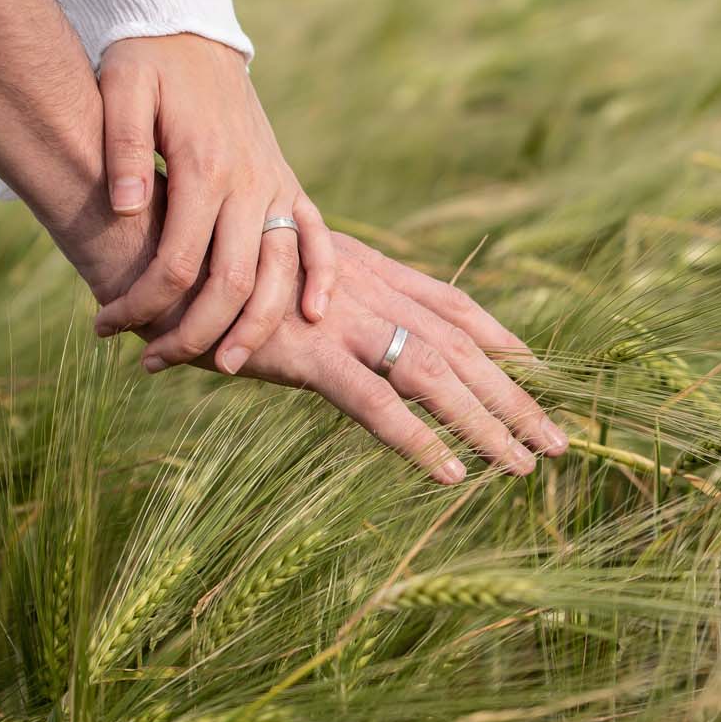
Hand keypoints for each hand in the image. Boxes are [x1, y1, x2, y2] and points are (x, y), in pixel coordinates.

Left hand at [90, 34, 334, 373]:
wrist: (192, 32)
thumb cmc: (146, 63)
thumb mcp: (121, 88)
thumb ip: (123, 147)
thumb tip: (124, 208)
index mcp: (203, 166)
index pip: (176, 261)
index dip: (141, 305)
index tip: (103, 324)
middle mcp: (248, 182)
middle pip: (232, 282)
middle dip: (192, 333)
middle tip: (152, 364)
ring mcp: (275, 184)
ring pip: (279, 273)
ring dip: (255, 327)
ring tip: (220, 366)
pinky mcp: (288, 183)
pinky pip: (317, 238)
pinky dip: (320, 277)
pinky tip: (312, 317)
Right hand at [138, 232, 568, 482]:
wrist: (159, 246)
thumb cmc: (213, 259)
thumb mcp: (283, 268)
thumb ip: (320, 288)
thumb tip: (334, 314)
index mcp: (368, 270)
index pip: (453, 301)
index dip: (500, 334)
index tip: (537, 366)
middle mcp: (370, 292)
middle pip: (464, 346)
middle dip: (516, 395)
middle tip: (561, 441)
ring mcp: (345, 322)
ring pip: (439, 378)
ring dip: (488, 424)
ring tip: (527, 466)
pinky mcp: (310, 355)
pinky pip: (378, 405)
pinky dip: (419, 440)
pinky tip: (452, 474)